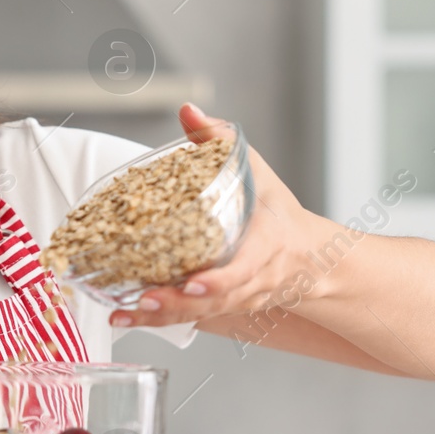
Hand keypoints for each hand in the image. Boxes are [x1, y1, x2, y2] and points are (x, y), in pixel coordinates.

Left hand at [110, 103, 328, 329]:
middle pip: (215, 300)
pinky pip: (192, 320)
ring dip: (162, 317)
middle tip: (145, 300)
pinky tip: (126, 317)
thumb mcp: (256, 172)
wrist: (310, 258)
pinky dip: (159, 322)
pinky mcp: (225, 310)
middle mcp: (254, 280)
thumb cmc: (278, 212)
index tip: (194, 282)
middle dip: (179, 304)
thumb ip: (220, 141)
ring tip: (124, 313)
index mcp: (267, 246)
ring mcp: (240, 300)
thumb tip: (189, 111)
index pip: (245, 269)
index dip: (220, 281)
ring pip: (200, 315)